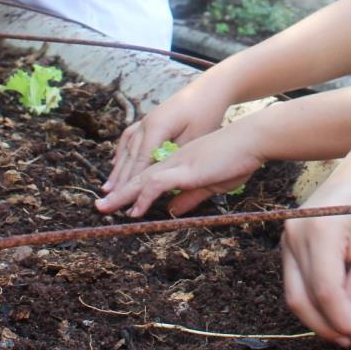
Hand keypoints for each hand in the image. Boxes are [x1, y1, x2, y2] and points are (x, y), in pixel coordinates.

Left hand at [97, 118, 264, 216]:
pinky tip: (133, 210)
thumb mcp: (212, 184)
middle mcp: (173, 160)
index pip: (149, 177)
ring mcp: (177, 163)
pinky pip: (157, 184)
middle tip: (99, 206)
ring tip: (105, 209)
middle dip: (118, 193)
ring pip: (141, 180)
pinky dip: (143, 197)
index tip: (118, 204)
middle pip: (139, 177)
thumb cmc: (237, 159)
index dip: (132, 191)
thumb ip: (191, 196)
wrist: (251, 139)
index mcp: (179, 163)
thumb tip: (172, 209)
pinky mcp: (185, 169)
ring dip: (122, 195)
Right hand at [105, 80, 236, 193]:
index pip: (140, 161)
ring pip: (127, 148)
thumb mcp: (194, 138)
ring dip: (117, 169)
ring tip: (108, 188)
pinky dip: (122, 152)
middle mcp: (146, 123)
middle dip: (119, 181)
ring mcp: (146, 120)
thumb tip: (159, 177)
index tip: (123, 201)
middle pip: (130, 157)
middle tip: (107, 201)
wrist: (210, 89)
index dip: (131, 183)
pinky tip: (116, 163)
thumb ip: (174, 157)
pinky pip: (129, 138)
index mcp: (157, 128)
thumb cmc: (206, 114)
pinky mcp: (149, 119)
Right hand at [279, 164, 350, 349]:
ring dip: (321, 321)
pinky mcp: (287, 244)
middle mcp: (293, 236)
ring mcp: (285, 240)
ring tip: (349, 335)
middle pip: (304, 299)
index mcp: (318, 232)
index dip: (346, 322)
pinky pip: (296, 284)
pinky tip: (336, 314)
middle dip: (331, 328)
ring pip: (295, 296)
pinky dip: (315, 304)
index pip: (326, 292)